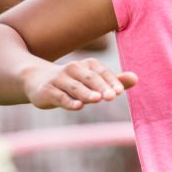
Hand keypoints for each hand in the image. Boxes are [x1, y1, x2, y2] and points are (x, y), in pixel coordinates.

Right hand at [23, 57, 137, 110]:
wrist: (35, 79)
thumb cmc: (71, 81)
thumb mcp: (91, 80)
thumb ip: (113, 81)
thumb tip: (136, 78)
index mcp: (86, 65)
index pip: (102, 72)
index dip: (111, 81)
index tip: (120, 91)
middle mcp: (73, 69)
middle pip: (90, 78)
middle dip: (101, 86)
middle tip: (113, 96)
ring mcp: (59, 80)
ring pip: (75, 87)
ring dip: (86, 93)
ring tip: (97, 99)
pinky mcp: (47, 91)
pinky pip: (59, 96)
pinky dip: (68, 101)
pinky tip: (78, 106)